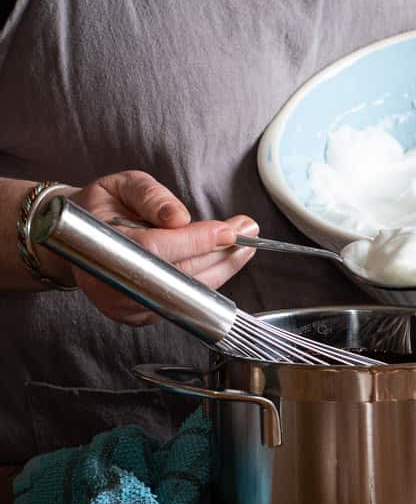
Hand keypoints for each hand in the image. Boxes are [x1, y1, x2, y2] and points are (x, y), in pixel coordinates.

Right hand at [41, 171, 257, 325]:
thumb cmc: (101, 210)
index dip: (196, 242)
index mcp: (99, 247)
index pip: (156, 249)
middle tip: (248, 231)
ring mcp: (129, 307)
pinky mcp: (144, 316)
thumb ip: (150, 195)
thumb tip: (178, 216)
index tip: (229, 231)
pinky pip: (186, 301)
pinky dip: (210, 281)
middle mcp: (113, 285)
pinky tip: (226, 261)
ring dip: (223, 269)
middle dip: (220, 254)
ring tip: (244, 245)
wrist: (79, 239)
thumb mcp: (121, 186)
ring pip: (187, 294)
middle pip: (179, 276)